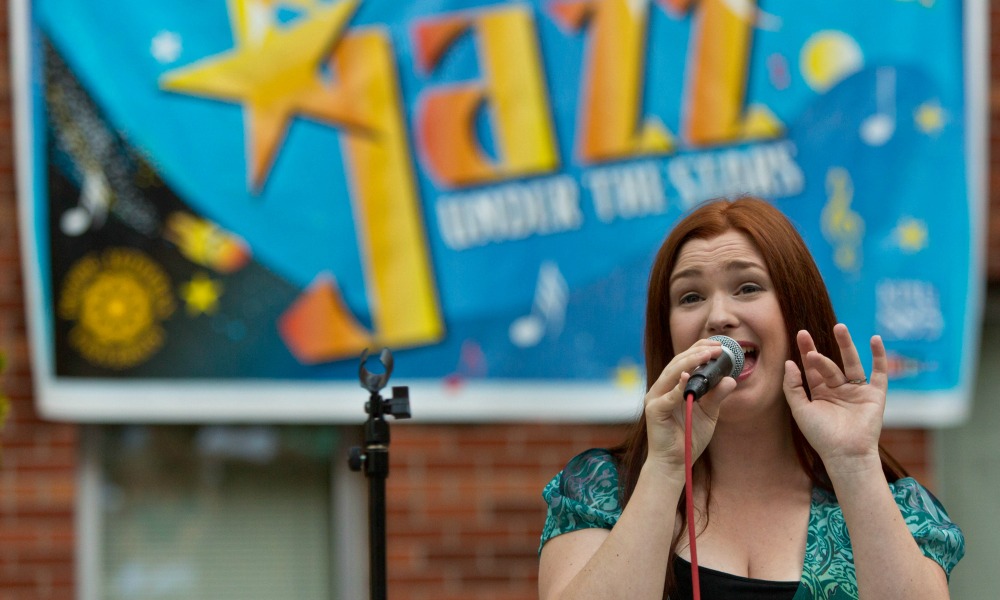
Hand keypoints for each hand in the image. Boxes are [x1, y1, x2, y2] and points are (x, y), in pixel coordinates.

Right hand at [644, 339, 736, 477]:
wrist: (675, 463)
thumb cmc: (688, 438)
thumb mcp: (709, 414)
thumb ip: (716, 396)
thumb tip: (731, 380)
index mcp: (672, 386)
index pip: (684, 361)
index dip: (699, 350)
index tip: (718, 345)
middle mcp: (661, 389)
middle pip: (677, 363)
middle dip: (697, 352)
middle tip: (716, 347)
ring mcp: (655, 399)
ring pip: (671, 374)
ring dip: (689, 362)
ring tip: (707, 355)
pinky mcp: (654, 411)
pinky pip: (667, 397)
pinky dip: (677, 387)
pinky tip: (688, 378)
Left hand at [783, 324, 886, 473]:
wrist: (845, 454)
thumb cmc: (821, 436)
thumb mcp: (800, 409)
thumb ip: (793, 386)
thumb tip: (789, 363)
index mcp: (820, 393)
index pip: (812, 368)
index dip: (806, 351)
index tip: (801, 334)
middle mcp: (838, 390)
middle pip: (829, 363)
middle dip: (820, 349)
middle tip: (810, 333)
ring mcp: (857, 391)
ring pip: (851, 363)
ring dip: (846, 345)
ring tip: (839, 328)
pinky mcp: (875, 395)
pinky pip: (879, 372)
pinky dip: (879, 357)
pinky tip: (875, 340)